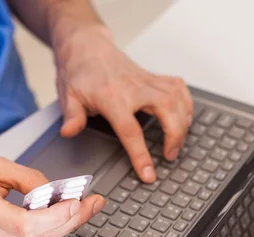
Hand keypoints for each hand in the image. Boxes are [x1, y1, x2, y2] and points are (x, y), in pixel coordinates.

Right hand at [0, 156, 104, 236]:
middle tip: (93, 203)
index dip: (57, 216)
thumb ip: (28, 178)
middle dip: (72, 219)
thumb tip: (54, 193)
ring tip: (83, 207)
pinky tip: (61, 216)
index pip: (27, 225)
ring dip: (64, 225)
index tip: (77, 202)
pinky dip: (48, 229)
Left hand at [54, 26, 193, 182]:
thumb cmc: (78, 72)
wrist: (86, 46)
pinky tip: (184, 118)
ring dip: (183, 122)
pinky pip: (178, 87)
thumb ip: (72, 116)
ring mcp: (146, 81)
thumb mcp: (68, 96)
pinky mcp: (153, 76)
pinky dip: (186, 103)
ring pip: (177, 98)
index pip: (130, 131)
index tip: (148, 173)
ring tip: (177, 142)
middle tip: (170, 156)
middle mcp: (134, 88)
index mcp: (112, 97)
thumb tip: (69, 132)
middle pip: (167, 110)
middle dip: (175, 136)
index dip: (141, 155)